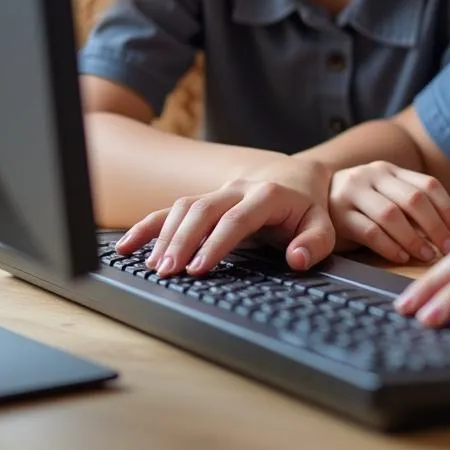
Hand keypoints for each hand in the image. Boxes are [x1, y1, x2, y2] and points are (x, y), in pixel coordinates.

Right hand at [115, 159, 334, 276]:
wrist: (297, 178)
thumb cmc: (307, 209)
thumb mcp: (323, 226)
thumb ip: (314, 243)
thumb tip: (296, 259)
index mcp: (267, 195)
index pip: (236, 219)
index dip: (215, 244)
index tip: (198, 269)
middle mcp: (237, 189)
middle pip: (204, 210)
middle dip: (183, 240)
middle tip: (168, 272)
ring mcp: (217, 192)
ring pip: (184, 206)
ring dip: (165, 235)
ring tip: (154, 267)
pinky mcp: (203, 200)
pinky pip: (170, 209)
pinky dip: (147, 226)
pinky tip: (126, 247)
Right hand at [329, 161, 449, 263]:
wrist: (311, 200)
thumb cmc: (360, 206)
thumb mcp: (385, 197)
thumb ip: (412, 209)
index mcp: (389, 170)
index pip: (427, 184)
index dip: (447, 208)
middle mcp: (371, 175)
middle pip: (413, 199)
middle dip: (436, 226)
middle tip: (448, 248)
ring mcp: (352, 193)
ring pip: (391, 215)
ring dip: (414, 238)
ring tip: (426, 255)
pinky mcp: (337, 215)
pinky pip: (369, 231)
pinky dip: (389, 246)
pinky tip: (401, 256)